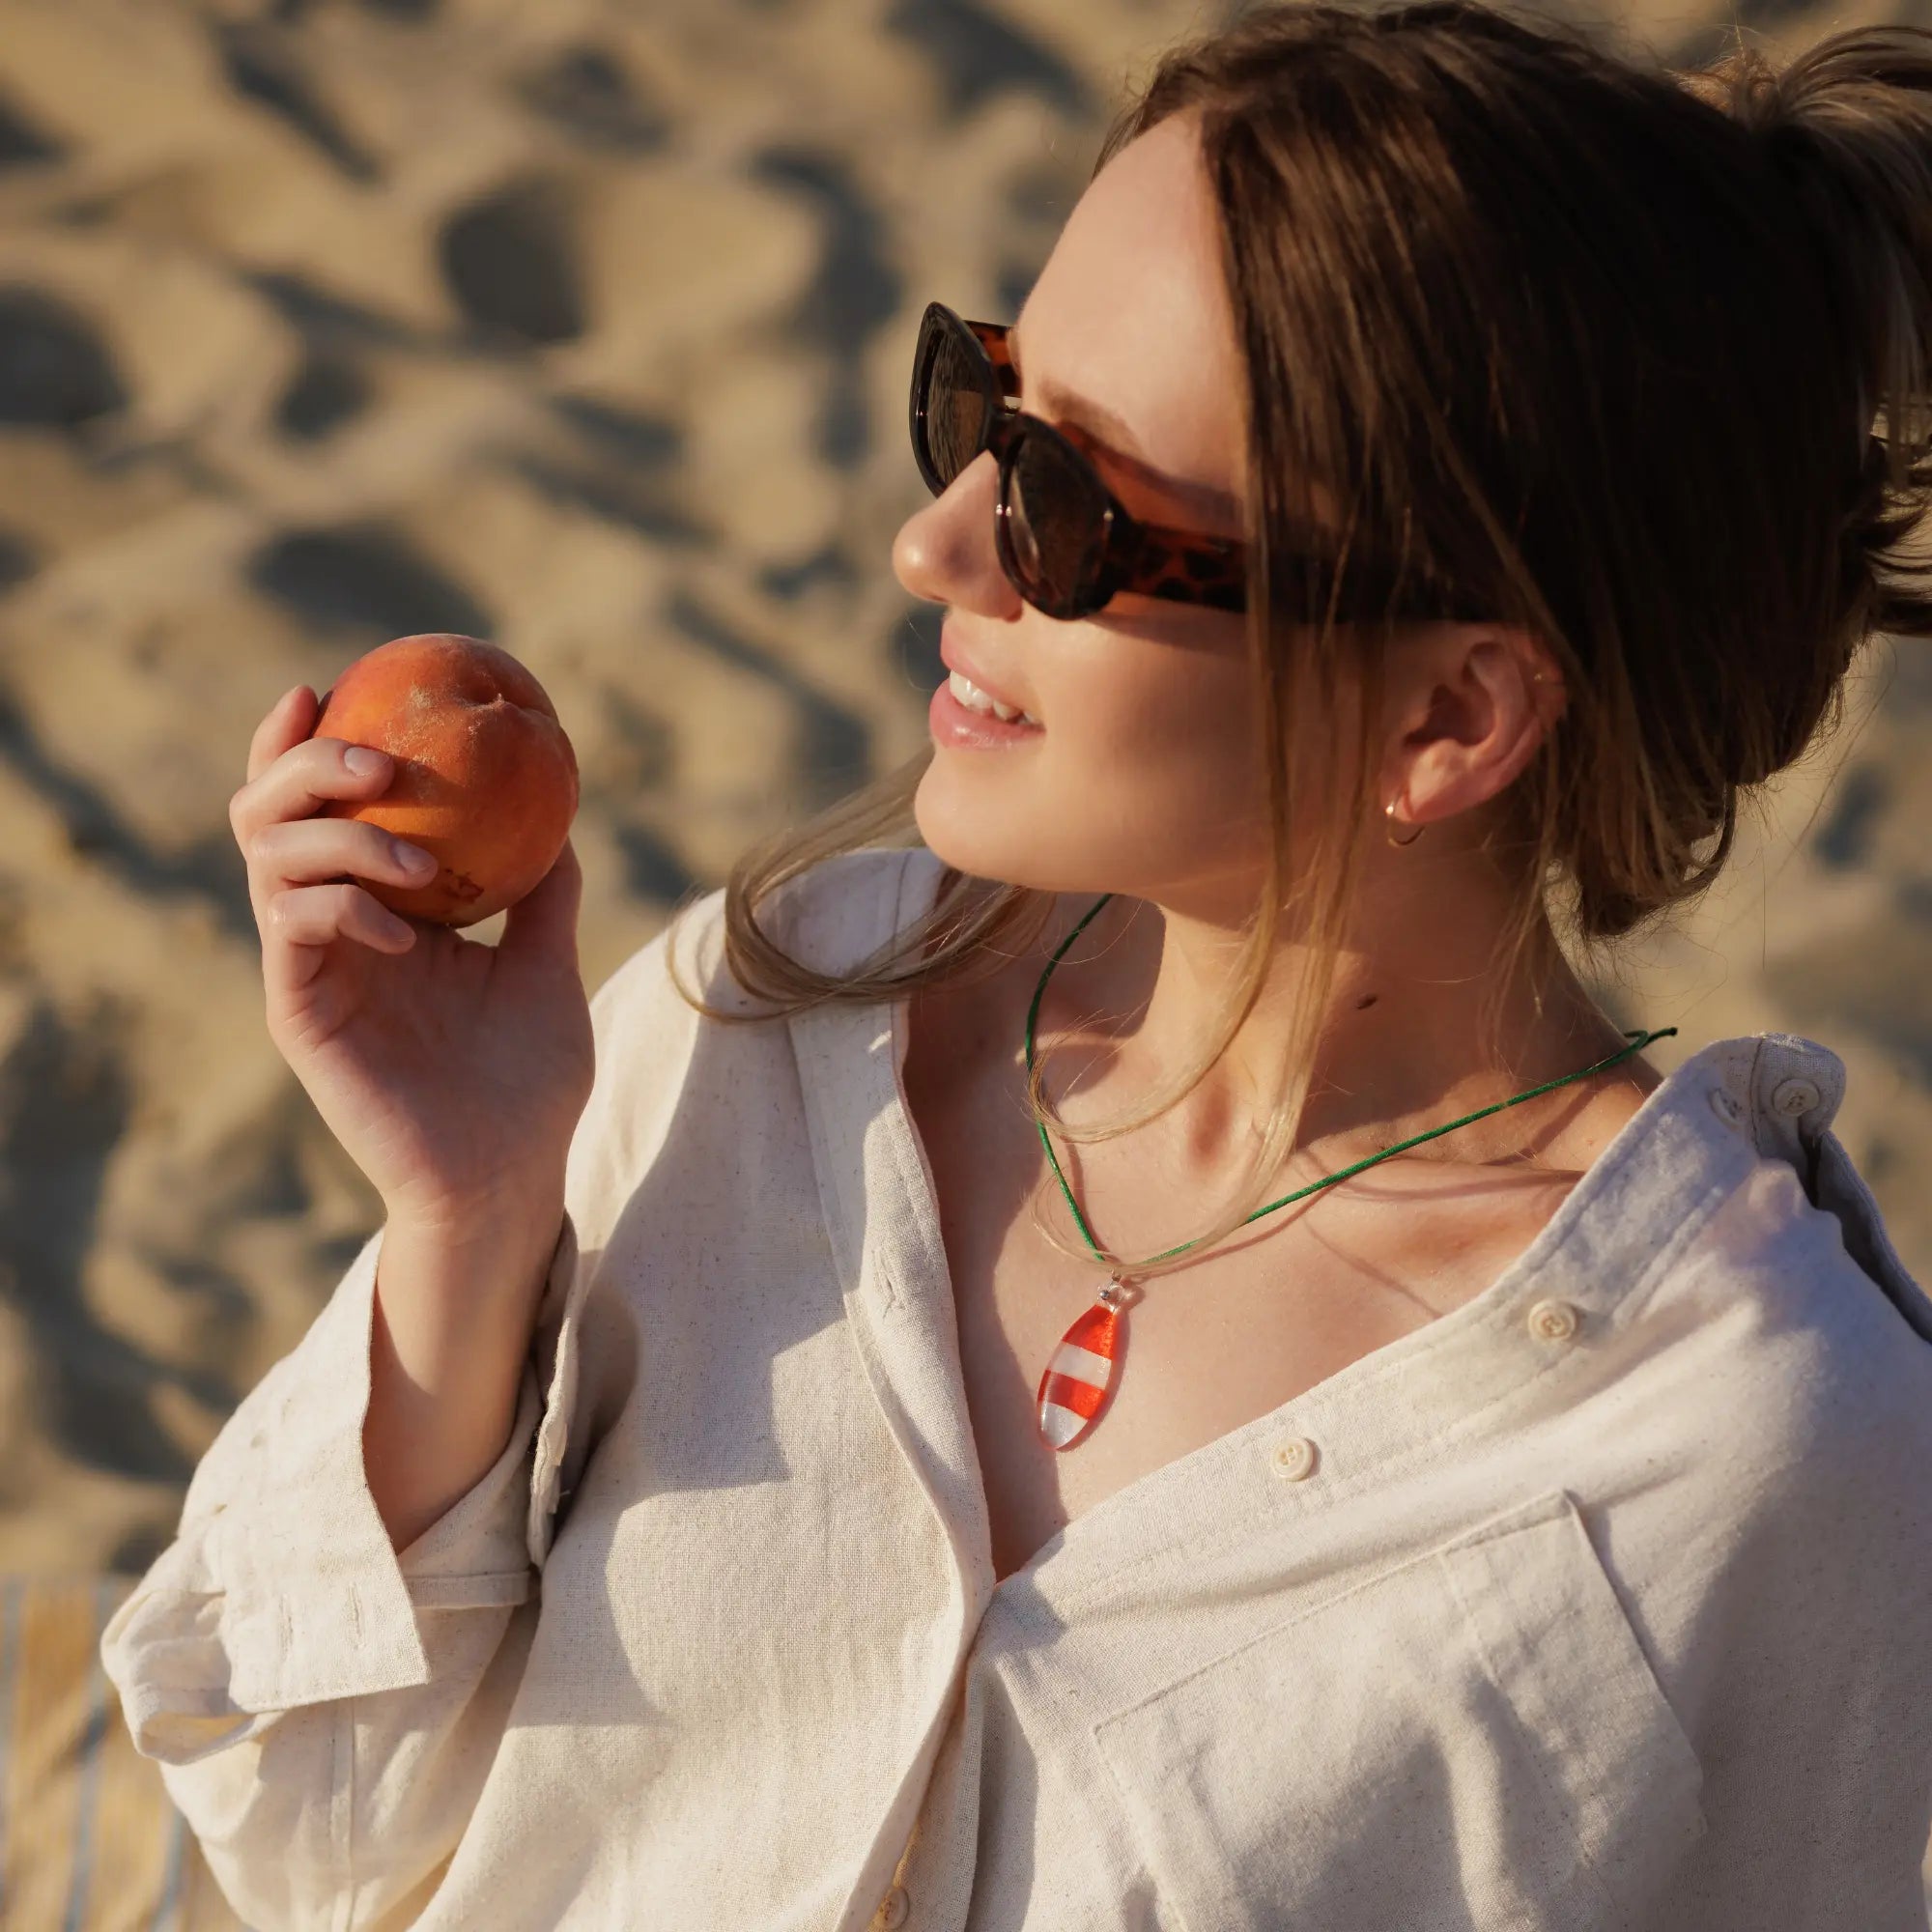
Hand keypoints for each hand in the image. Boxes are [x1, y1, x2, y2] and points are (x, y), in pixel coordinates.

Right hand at [229, 684, 595, 1227]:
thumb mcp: (546, 962)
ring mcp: (308, 967)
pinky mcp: (300, 1013)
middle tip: (371, 758)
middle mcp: (328, 926)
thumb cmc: (529, 1077)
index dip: (305, 742)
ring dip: (337, 837)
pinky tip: (402, 929)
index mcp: (375, 906)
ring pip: (268, 860)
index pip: (320, 807)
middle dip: (303, 766)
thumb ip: (543, 889)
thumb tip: (561, 808)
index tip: (331, 684)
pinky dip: (338, 905)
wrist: (512, 1170)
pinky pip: (290, 929)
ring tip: (413, 861)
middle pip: (270, 814)